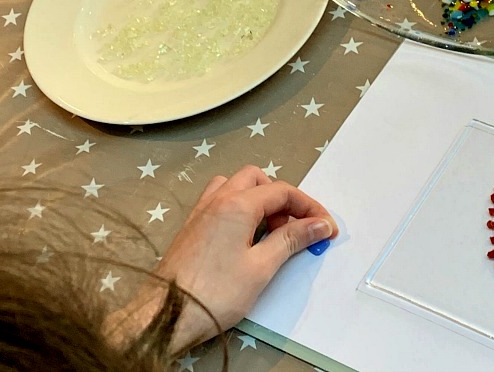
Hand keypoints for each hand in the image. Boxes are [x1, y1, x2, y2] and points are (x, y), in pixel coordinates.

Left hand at [157, 165, 336, 348]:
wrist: (167, 313)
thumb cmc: (215, 293)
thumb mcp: (262, 268)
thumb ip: (291, 240)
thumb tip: (319, 224)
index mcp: (237, 204)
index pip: (282, 191)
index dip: (309, 208)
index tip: (325, 229)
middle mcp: (218, 199)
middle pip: (258, 180)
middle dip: (283, 199)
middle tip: (296, 230)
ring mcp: (202, 211)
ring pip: (236, 186)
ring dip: (258, 200)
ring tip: (270, 231)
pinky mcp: (193, 226)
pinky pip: (221, 201)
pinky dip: (240, 209)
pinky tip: (245, 237)